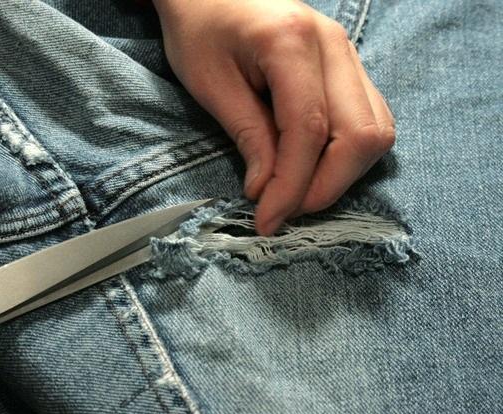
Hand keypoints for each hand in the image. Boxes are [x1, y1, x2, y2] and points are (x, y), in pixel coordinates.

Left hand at [152, 0, 395, 235]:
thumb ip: (248, 137)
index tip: (268, 219)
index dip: (292, 185)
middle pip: (359, 135)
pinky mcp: (349, 67)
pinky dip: (349, 154)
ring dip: (341, 174)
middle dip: (324, 186)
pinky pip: (371, 119)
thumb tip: (268, 191)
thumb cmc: (201, 31)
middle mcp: (334, 44)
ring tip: (298, 191)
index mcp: (292, 42)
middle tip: (285, 210)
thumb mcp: (211, 85)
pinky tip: (316, 166)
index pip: (309, 131)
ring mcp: (348, 53)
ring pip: (376, 131)